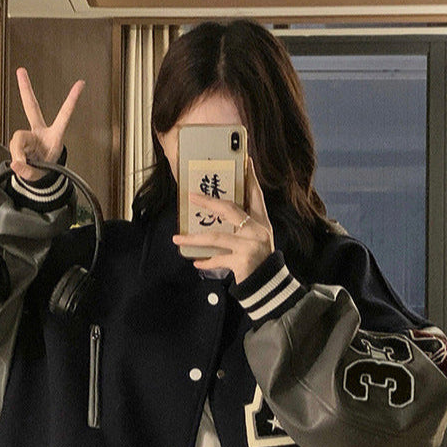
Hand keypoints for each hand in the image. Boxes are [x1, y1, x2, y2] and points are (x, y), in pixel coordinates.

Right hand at [9, 68, 84, 183]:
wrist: (38, 179)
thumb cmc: (44, 172)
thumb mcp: (40, 174)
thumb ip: (27, 170)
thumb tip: (15, 163)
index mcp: (55, 137)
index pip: (64, 116)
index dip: (71, 100)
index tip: (81, 84)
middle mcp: (40, 132)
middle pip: (31, 107)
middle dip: (25, 89)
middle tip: (21, 71)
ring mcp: (29, 136)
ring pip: (18, 138)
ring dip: (19, 152)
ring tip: (24, 165)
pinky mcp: (20, 143)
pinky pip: (14, 146)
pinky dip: (15, 157)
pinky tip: (18, 164)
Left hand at [172, 158, 274, 283]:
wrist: (269, 286)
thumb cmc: (259, 261)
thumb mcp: (256, 240)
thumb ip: (242, 228)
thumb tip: (216, 217)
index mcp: (262, 223)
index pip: (256, 195)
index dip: (250, 177)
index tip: (246, 160)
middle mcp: (257, 231)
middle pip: (230, 209)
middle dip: (209, 202)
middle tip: (192, 196)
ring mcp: (249, 246)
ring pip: (216, 237)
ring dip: (194, 238)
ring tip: (178, 239)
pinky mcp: (242, 262)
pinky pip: (218, 259)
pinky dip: (206, 261)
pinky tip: (196, 261)